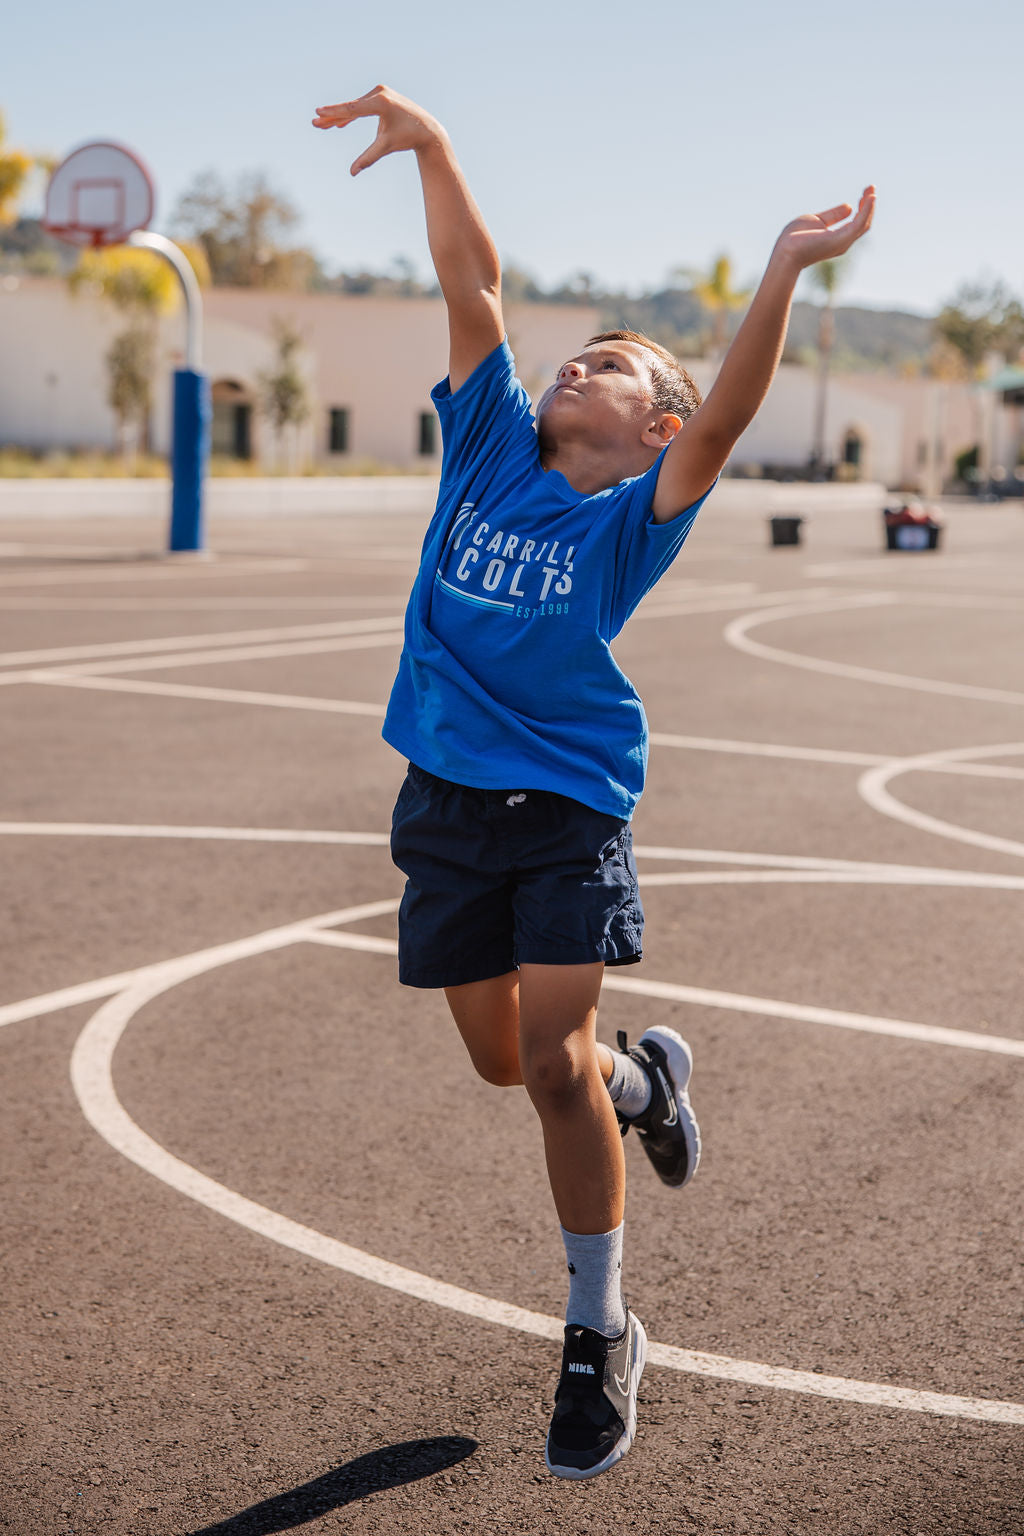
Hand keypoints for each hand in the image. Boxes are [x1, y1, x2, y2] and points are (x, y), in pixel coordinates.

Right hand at [312, 84, 447, 175]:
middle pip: (351, 107)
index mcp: (381, 103)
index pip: (353, 109)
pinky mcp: (381, 97)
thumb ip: (368, 157)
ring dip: (339, 117)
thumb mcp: (386, 146)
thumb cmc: (407, 138)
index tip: (319, 112)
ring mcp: (380, 93)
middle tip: (314, 122)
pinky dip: (352, 115)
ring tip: (322, 124)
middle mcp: (379, 93)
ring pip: (355, 107)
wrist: (426, 128)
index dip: (335, 112)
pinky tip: (340, 124)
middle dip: (333, 116)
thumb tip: (352, 172)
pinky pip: (362, 107)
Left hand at [773, 186, 875, 270]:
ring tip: (871, 189)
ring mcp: (843, 242)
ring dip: (870, 205)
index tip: (864, 193)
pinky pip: (859, 224)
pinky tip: (870, 197)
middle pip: (863, 223)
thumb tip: (849, 207)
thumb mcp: (816, 221)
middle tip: (871, 187)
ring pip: (864, 223)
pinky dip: (867, 210)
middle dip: (868, 205)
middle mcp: (843, 243)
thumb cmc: (794, 239)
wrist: (785, 251)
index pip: (856, 222)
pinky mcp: (841, 239)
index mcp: (837, 238)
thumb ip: (833, 215)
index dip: (863, 207)